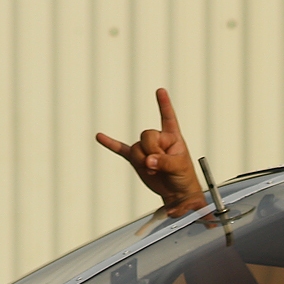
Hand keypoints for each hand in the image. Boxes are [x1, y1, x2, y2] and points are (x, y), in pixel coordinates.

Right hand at [96, 88, 206, 215]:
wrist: (176, 192)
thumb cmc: (183, 176)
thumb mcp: (179, 167)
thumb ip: (164, 162)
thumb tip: (149, 161)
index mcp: (172, 137)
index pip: (168, 117)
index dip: (164, 104)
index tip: (161, 91)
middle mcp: (158, 139)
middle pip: (147, 135)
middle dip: (152, 151)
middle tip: (161, 165)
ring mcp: (146, 149)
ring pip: (136, 148)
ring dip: (142, 161)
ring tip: (154, 171)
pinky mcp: (136, 159)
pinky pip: (121, 149)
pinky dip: (110, 144)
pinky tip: (100, 137)